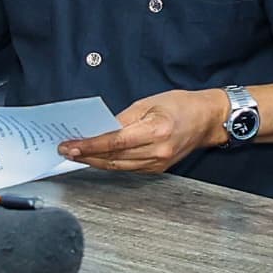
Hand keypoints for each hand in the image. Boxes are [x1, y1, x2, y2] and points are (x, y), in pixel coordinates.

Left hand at [61, 91, 218, 173]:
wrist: (207, 119)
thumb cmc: (181, 106)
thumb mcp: (149, 103)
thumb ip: (122, 118)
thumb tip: (99, 129)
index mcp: (156, 130)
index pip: (114, 142)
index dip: (89, 145)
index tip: (69, 146)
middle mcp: (158, 151)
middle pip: (113, 158)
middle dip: (86, 155)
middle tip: (65, 151)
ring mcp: (158, 163)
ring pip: (118, 167)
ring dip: (95, 161)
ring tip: (76, 154)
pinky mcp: (158, 169)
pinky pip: (128, 169)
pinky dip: (110, 163)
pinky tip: (97, 157)